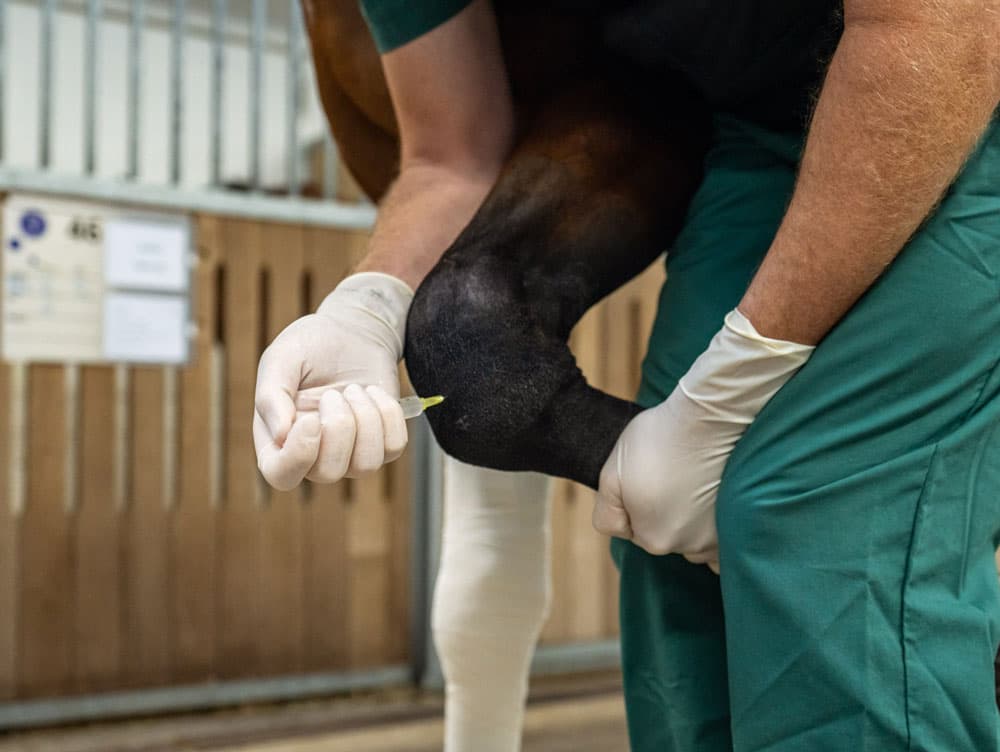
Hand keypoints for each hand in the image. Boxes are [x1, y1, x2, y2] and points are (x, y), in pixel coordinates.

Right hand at [253, 272, 413, 489]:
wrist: (351, 330)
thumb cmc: (309, 346)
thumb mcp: (281, 359)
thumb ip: (271, 395)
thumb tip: (281, 435)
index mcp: (279, 441)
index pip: (281, 475)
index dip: (298, 456)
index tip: (312, 419)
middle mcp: (314, 455)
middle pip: (329, 472)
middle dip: (339, 427)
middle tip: (333, 393)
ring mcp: (350, 454)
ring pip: (366, 465)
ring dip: (365, 419)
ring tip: (354, 390)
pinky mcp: (382, 443)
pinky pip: (394, 446)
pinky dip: (387, 414)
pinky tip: (373, 393)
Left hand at [592, 309, 813, 572]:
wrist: (711, 418)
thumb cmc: (658, 439)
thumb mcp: (612, 472)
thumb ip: (608, 511)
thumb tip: (621, 529)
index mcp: (652, 538)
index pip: (633, 530)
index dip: (633, 501)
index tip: (644, 475)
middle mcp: (687, 548)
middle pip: (666, 534)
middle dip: (663, 511)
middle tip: (671, 475)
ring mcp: (718, 538)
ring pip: (695, 538)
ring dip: (692, 520)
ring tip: (695, 485)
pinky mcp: (744, 525)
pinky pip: (727, 544)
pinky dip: (719, 530)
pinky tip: (716, 506)